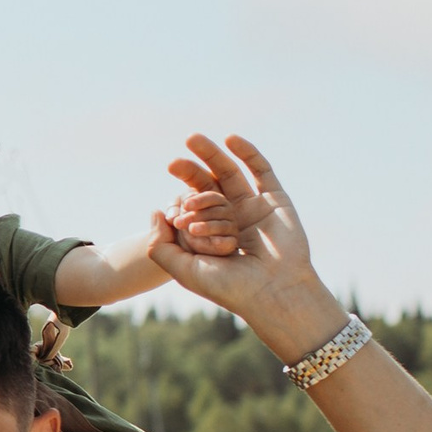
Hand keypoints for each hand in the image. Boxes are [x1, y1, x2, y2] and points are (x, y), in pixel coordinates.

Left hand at [146, 135, 346, 360]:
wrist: (273, 292)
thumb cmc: (229, 288)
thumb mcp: (184, 270)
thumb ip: (161, 246)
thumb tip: (155, 211)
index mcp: (212, 235)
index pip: (192, 209)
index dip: (182, 204)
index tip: (175, 210)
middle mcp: (232, 219)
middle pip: (208, 186)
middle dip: (190, 173)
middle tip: (172, 163)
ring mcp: (254, 208)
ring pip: (230, 174)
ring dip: (212, 155)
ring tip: (192, 139)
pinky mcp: (276, 200)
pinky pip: (262, 170)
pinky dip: (248, 153)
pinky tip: (230, 139)